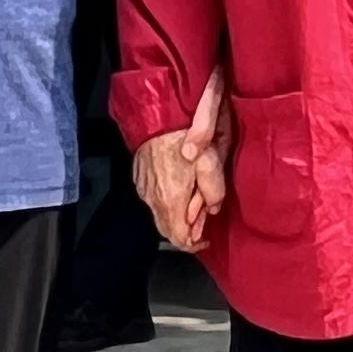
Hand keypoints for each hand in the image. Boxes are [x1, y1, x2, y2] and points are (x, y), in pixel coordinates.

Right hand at [136, 72, 230, 248]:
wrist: (156, 108)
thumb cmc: (184, 131)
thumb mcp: (211, 160)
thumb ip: (213, 189)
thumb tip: (212, 208)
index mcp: (171, 199)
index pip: (179, 239)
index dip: (194, 242)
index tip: (206, 237)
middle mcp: (153, 198)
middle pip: (168, 230)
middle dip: (186, 229)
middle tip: (202, 218)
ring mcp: (144, 187)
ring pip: (159, 213)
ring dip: (175, 213)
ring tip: (193, 200)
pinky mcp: (139, 175)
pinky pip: (152, 197)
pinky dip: (165, 199)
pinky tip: (177, 186)